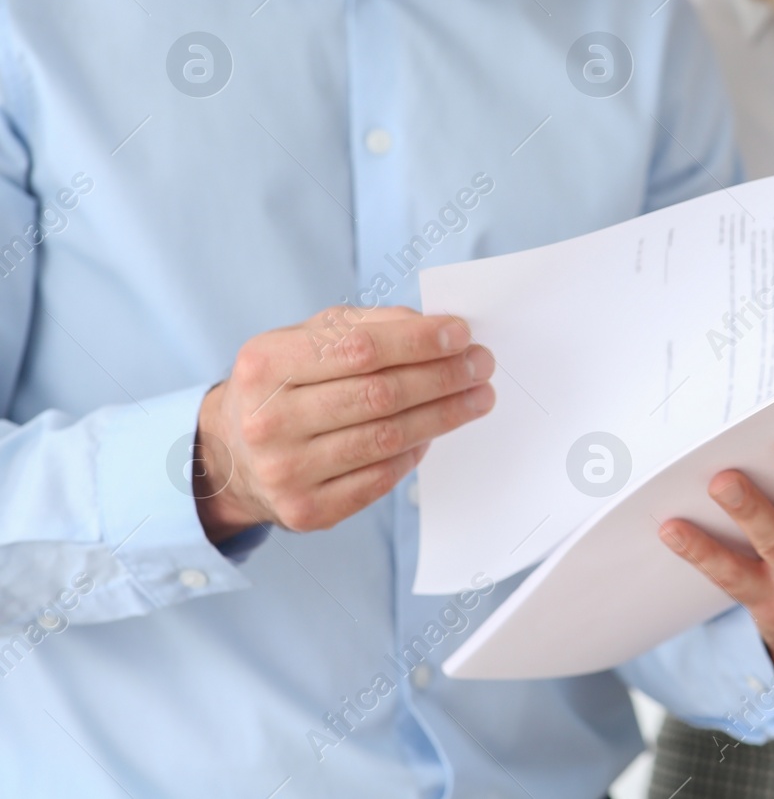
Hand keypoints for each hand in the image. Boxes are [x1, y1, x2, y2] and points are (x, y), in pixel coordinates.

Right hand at [192, 306, 495, 542]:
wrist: (230, 454)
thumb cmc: (284, 385)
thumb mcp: (306, 338)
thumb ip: (366, 324)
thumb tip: (434, 326)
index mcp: (266, 366)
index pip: (358, 348)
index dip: (417, 341)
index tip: (462, 334)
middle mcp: (269, 420)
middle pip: (379, 395)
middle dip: (442, 377)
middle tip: (482, 366)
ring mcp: (285, 471)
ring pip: (387, 439)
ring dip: (444, 416)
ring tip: (477, 397)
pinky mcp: (307, 510)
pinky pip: (381, 477)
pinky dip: (416, 452)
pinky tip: (435, 432)